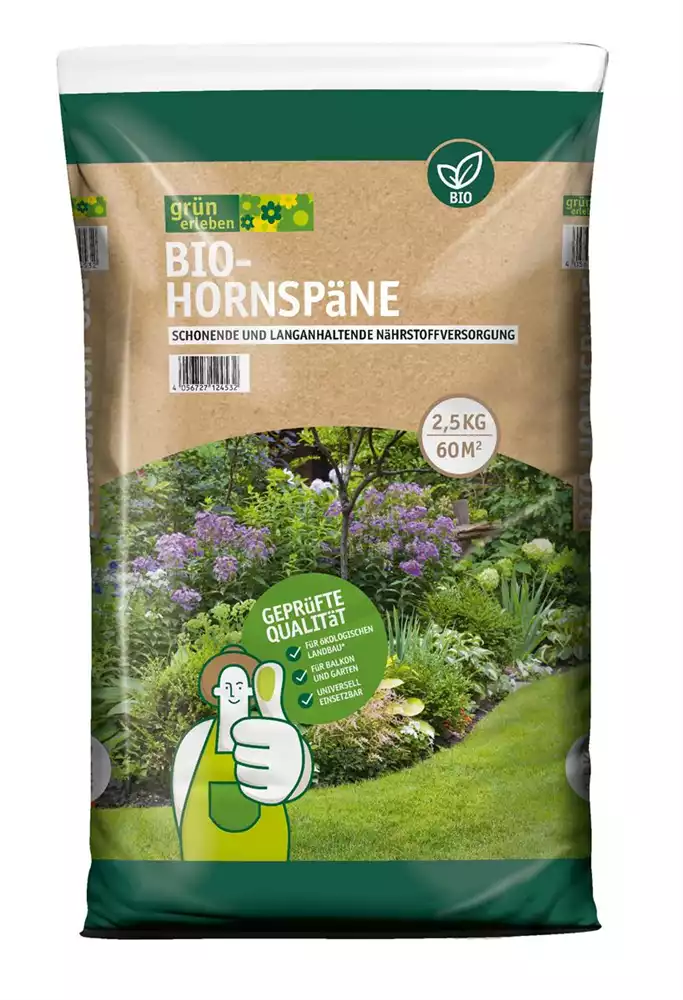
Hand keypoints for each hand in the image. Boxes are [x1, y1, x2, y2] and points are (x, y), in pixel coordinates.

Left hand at [231, 661, 310, 805]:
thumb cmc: (279, 741)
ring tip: (260, 764)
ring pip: (241, 772)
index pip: (240, 730)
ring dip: (245, 769)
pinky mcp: (277, 795)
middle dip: (244, 751)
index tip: (252, 733)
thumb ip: (268, 694)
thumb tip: (268, 665)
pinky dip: (250, 786)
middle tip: (258, 750)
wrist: (298, 774)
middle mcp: (286, 752)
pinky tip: (262, 779)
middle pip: (239, 752)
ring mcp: (283, 776)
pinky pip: (247, 790)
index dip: (241, 732)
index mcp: (283, 730)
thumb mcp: (276, 717)